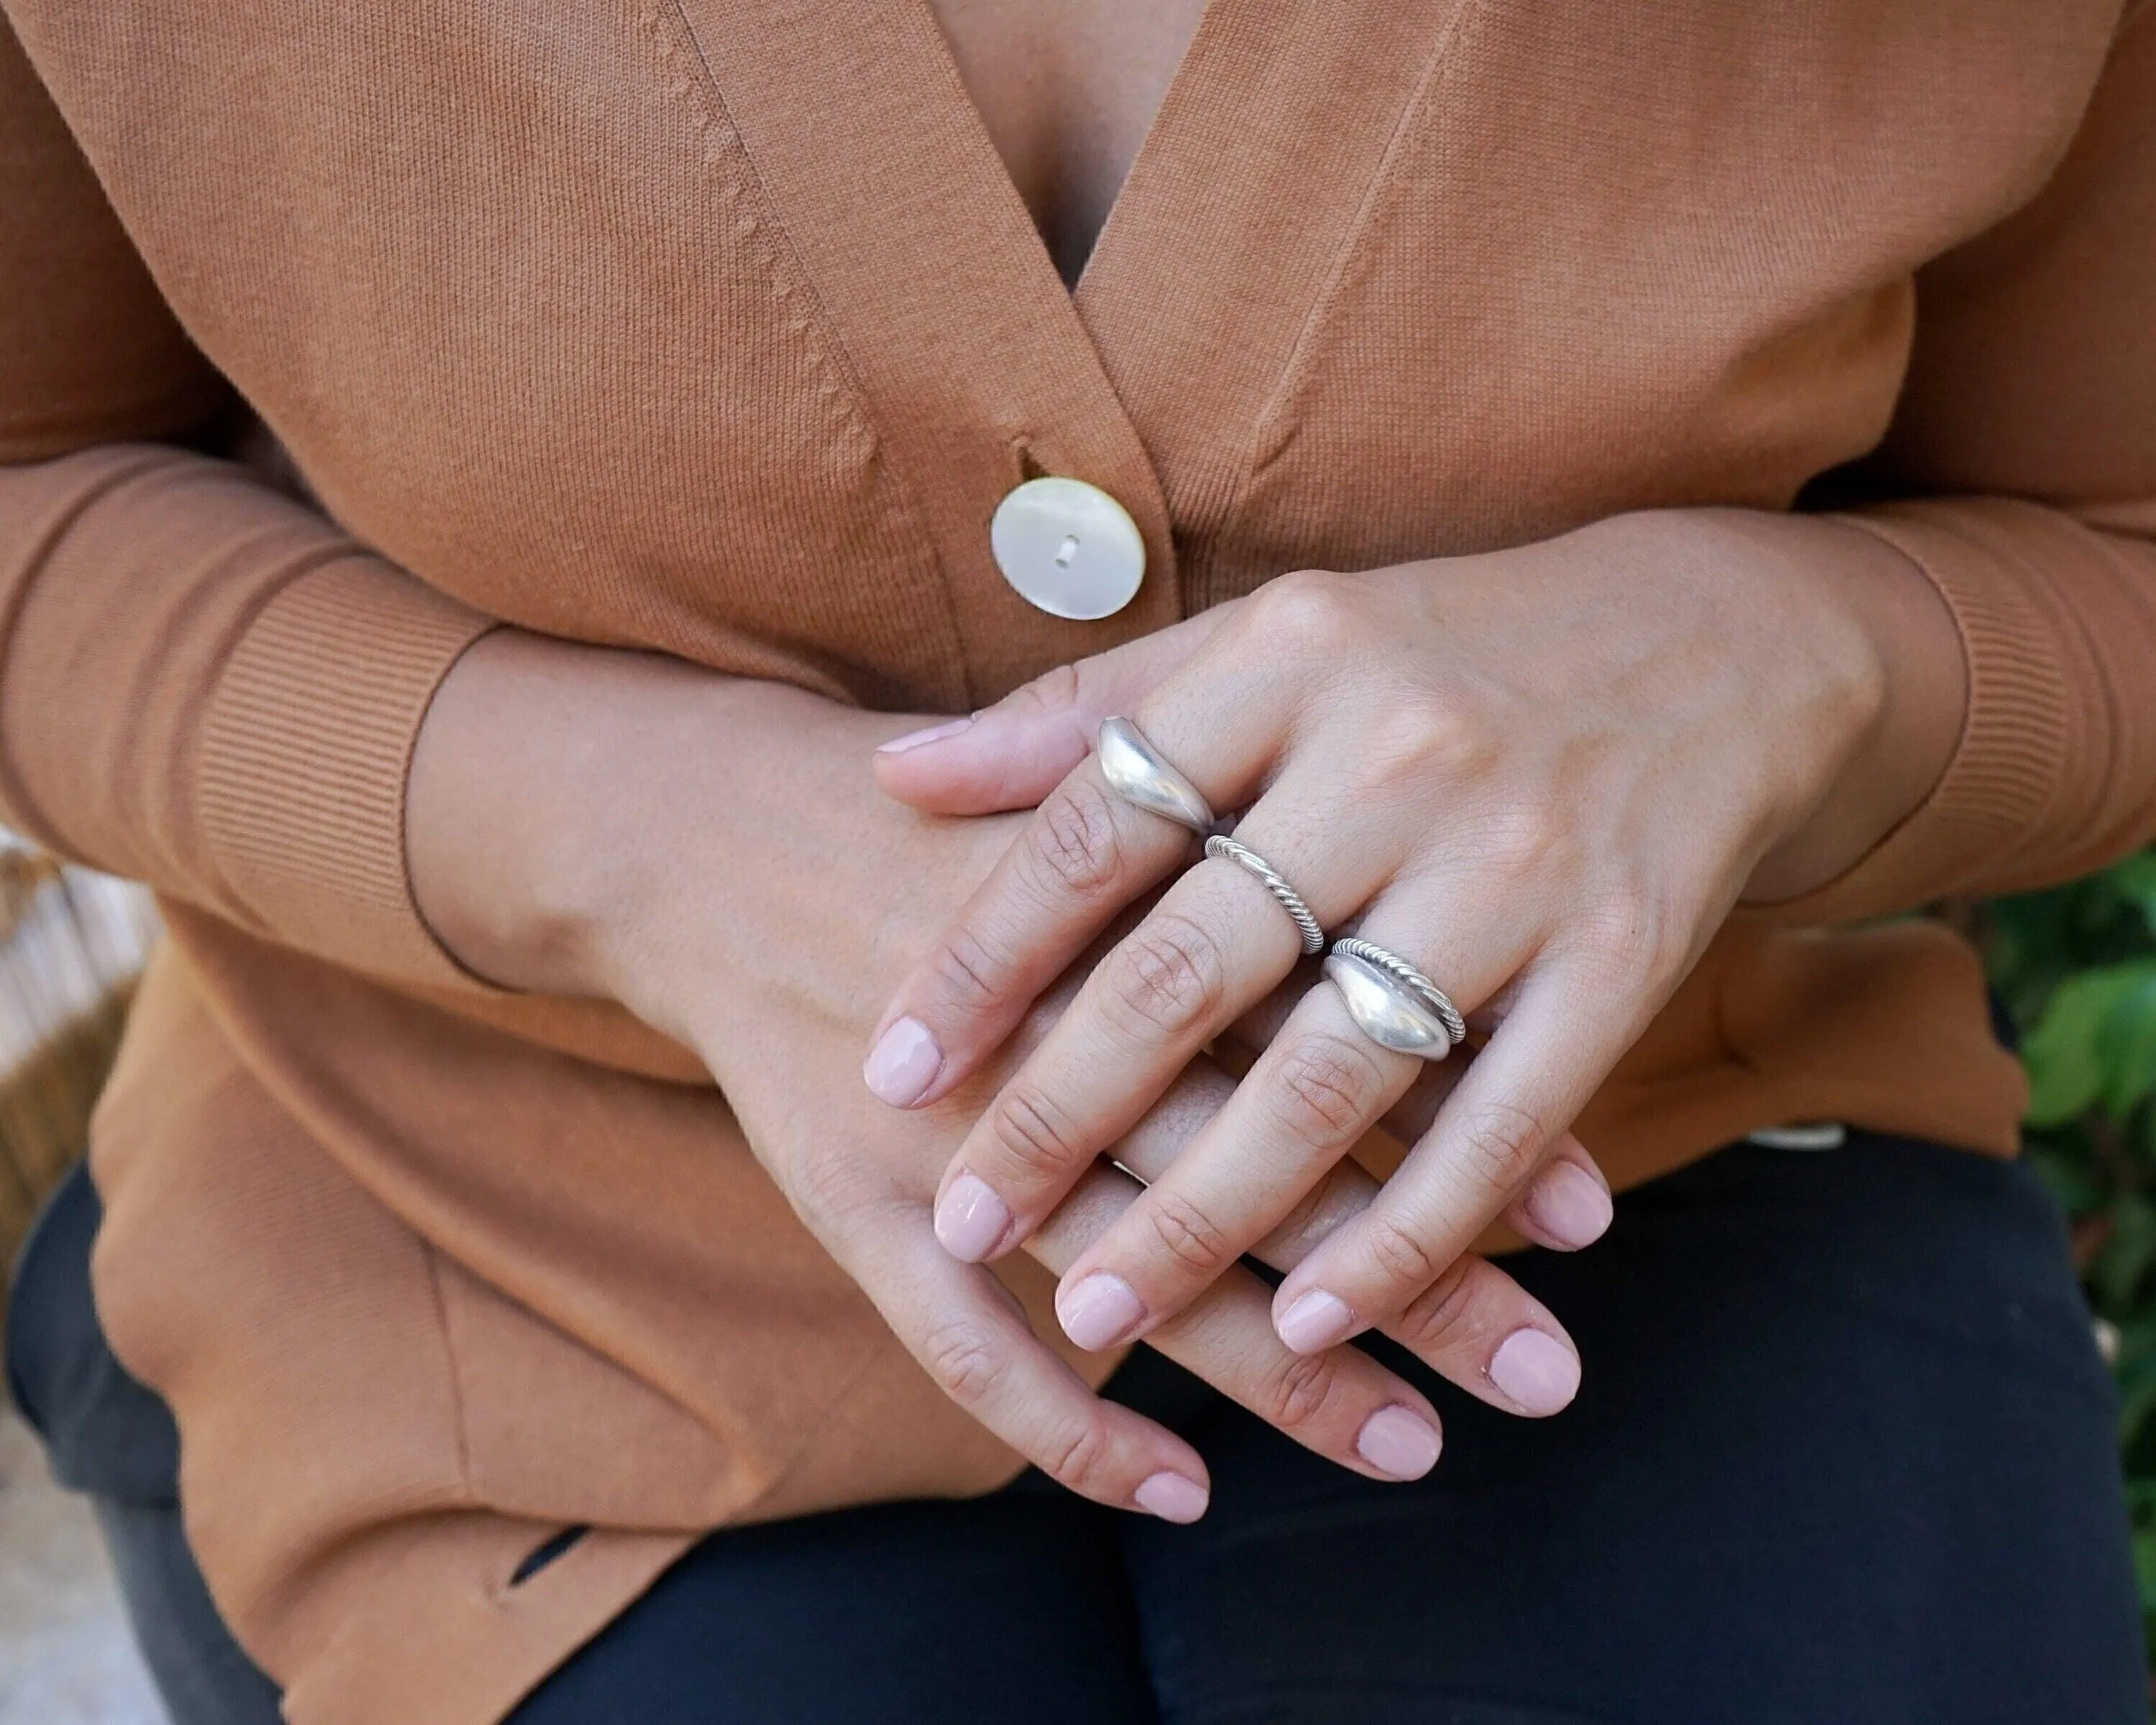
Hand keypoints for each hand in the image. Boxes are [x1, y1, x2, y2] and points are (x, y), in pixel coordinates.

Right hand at [405, 632, 1455, 1515]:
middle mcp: (1055, 1028)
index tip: (1590, 1219)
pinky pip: (966, 1348)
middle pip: (1266, 1169)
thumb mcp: (1100, 795)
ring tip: (1416, 1449)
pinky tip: (1171, 1496)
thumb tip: (1454, 944)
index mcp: (1134, 913)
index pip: (1333, 1035)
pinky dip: (1068, 1428)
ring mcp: (950, 1129)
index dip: (1462, 1126)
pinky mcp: (852, 1202)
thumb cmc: (951, 821)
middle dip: (1419, 1280)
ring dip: (1285, 1372)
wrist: (725, 830)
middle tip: (1547, 1373)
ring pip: (1143, 1273)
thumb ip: (1251, 852)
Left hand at [868, 508, 1964, 1400]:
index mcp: (1289, 661)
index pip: (1097, 827)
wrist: (1715, 642)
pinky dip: (1403, 1238)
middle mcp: (1398, 754)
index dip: (979, 962)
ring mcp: (1518, 862)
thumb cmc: (1441, 656)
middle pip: (1193, 966)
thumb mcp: (1268, 645)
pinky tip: (1313, 1321)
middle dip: (1061, 1111)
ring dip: (1209, 1214)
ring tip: (1102, 1314)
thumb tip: (898, 776)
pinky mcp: (1625, 955)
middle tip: (966, 1226)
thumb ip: (1088, 717)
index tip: (888, 1074)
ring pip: (1333, 1074)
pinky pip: (1498, 1125)